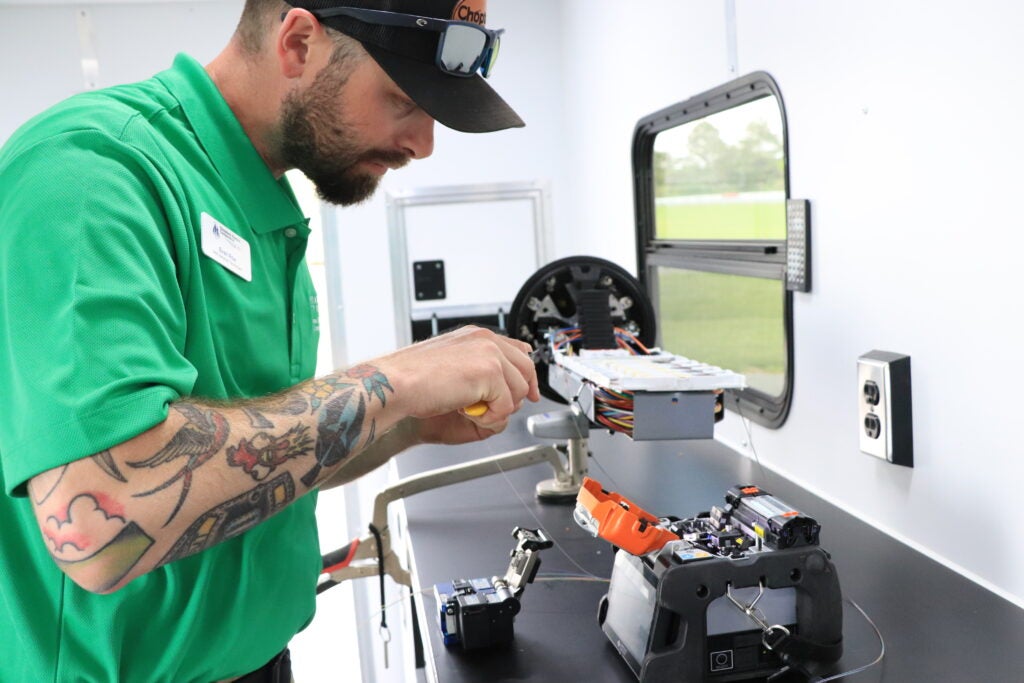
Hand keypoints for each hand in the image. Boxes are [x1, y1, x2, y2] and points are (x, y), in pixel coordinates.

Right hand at [375, 326, 539, 428]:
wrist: (395, 385)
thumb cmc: (413, 382)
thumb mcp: (454, 370)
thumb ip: (481, 372)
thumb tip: (508, 390)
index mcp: (476, 337)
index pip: (519, 350)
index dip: (527, 375)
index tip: (529, 393)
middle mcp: (485, 340)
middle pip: (527, 370)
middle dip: (516, 396)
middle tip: (493, 411)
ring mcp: (490, 354)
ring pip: (519, 391)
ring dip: (497, 409)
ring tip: (469, 410)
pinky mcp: (490, 371)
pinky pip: (507, 406)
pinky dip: (489, 418)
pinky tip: (466, 412)